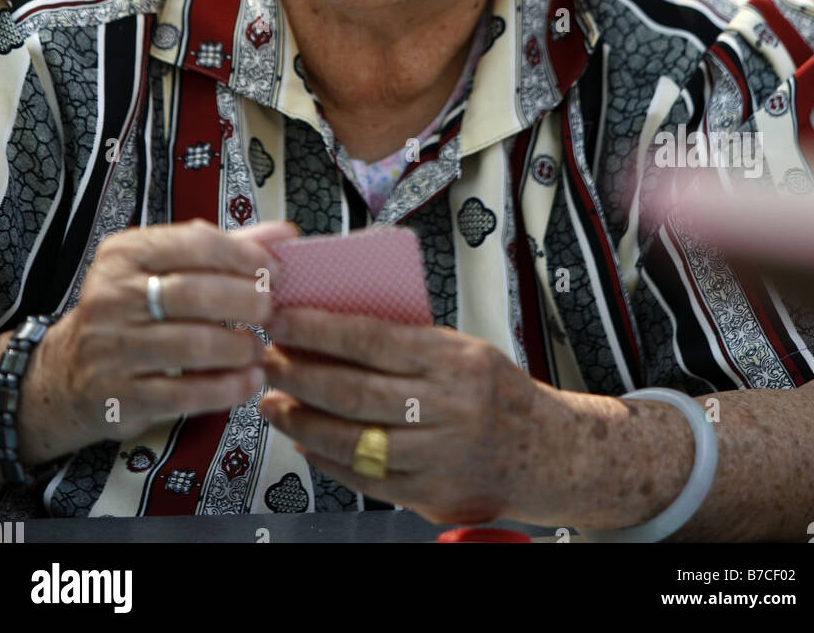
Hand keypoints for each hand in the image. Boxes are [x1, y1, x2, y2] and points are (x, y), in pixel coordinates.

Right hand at [24, 217, 298, 458]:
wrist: (69, 370)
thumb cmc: (131, 310)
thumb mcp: (165, 267)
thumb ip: (225, 249)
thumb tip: (283, 235)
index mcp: (126, 254)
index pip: (194, 243)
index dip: (244, 257)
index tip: (276, 270)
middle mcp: (113, 296)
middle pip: (196, 293)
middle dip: (246, 301)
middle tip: (271, 310)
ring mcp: (112, 348)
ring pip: (193, 345)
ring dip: (239, 348)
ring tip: (258, 347)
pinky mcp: (120, 396)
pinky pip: (184, 394)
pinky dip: (225, 389)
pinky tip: (246, 381)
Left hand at [259, 309, 549, 526]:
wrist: (545, 451)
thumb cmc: (496, 391)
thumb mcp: (462, 348)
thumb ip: (407, 342)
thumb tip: (336, 329)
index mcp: (452, 359)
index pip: (371, 338)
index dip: (319, 330)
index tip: (283, 321)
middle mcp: (446, 406)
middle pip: (354, 390)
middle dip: (300, 375)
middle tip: (268, 363)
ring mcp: (437, 453)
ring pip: (353, 438)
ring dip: (302, 421)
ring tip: (274, 405)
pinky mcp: (429, 492)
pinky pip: (365, 478)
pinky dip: (328, 460)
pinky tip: (307, 442)